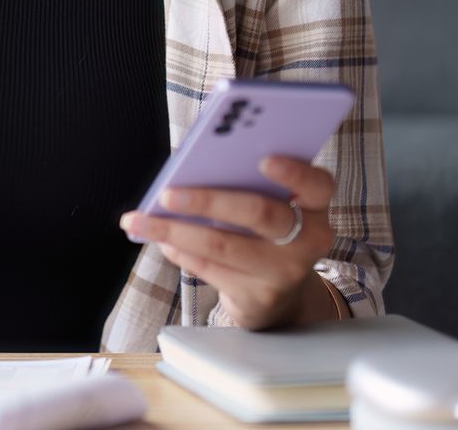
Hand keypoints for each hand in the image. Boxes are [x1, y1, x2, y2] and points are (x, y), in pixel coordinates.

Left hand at [119, 155, 339, 329]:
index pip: (317, 184)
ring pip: (224, 245)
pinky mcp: (258, 297)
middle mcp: (308, 239)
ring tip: (139, 220)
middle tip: (167, 194)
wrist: (279, 298)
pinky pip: (210, 268)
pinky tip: (161, 240)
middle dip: (208, 201)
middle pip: (260, 214)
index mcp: (313, 206)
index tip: (263, 159)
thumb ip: (247, 186)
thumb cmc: (264, 235)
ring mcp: (285, 272)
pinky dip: (180, 251)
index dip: (294, 171)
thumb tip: (191, 170)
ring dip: (174, 230)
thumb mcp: (270, 208)